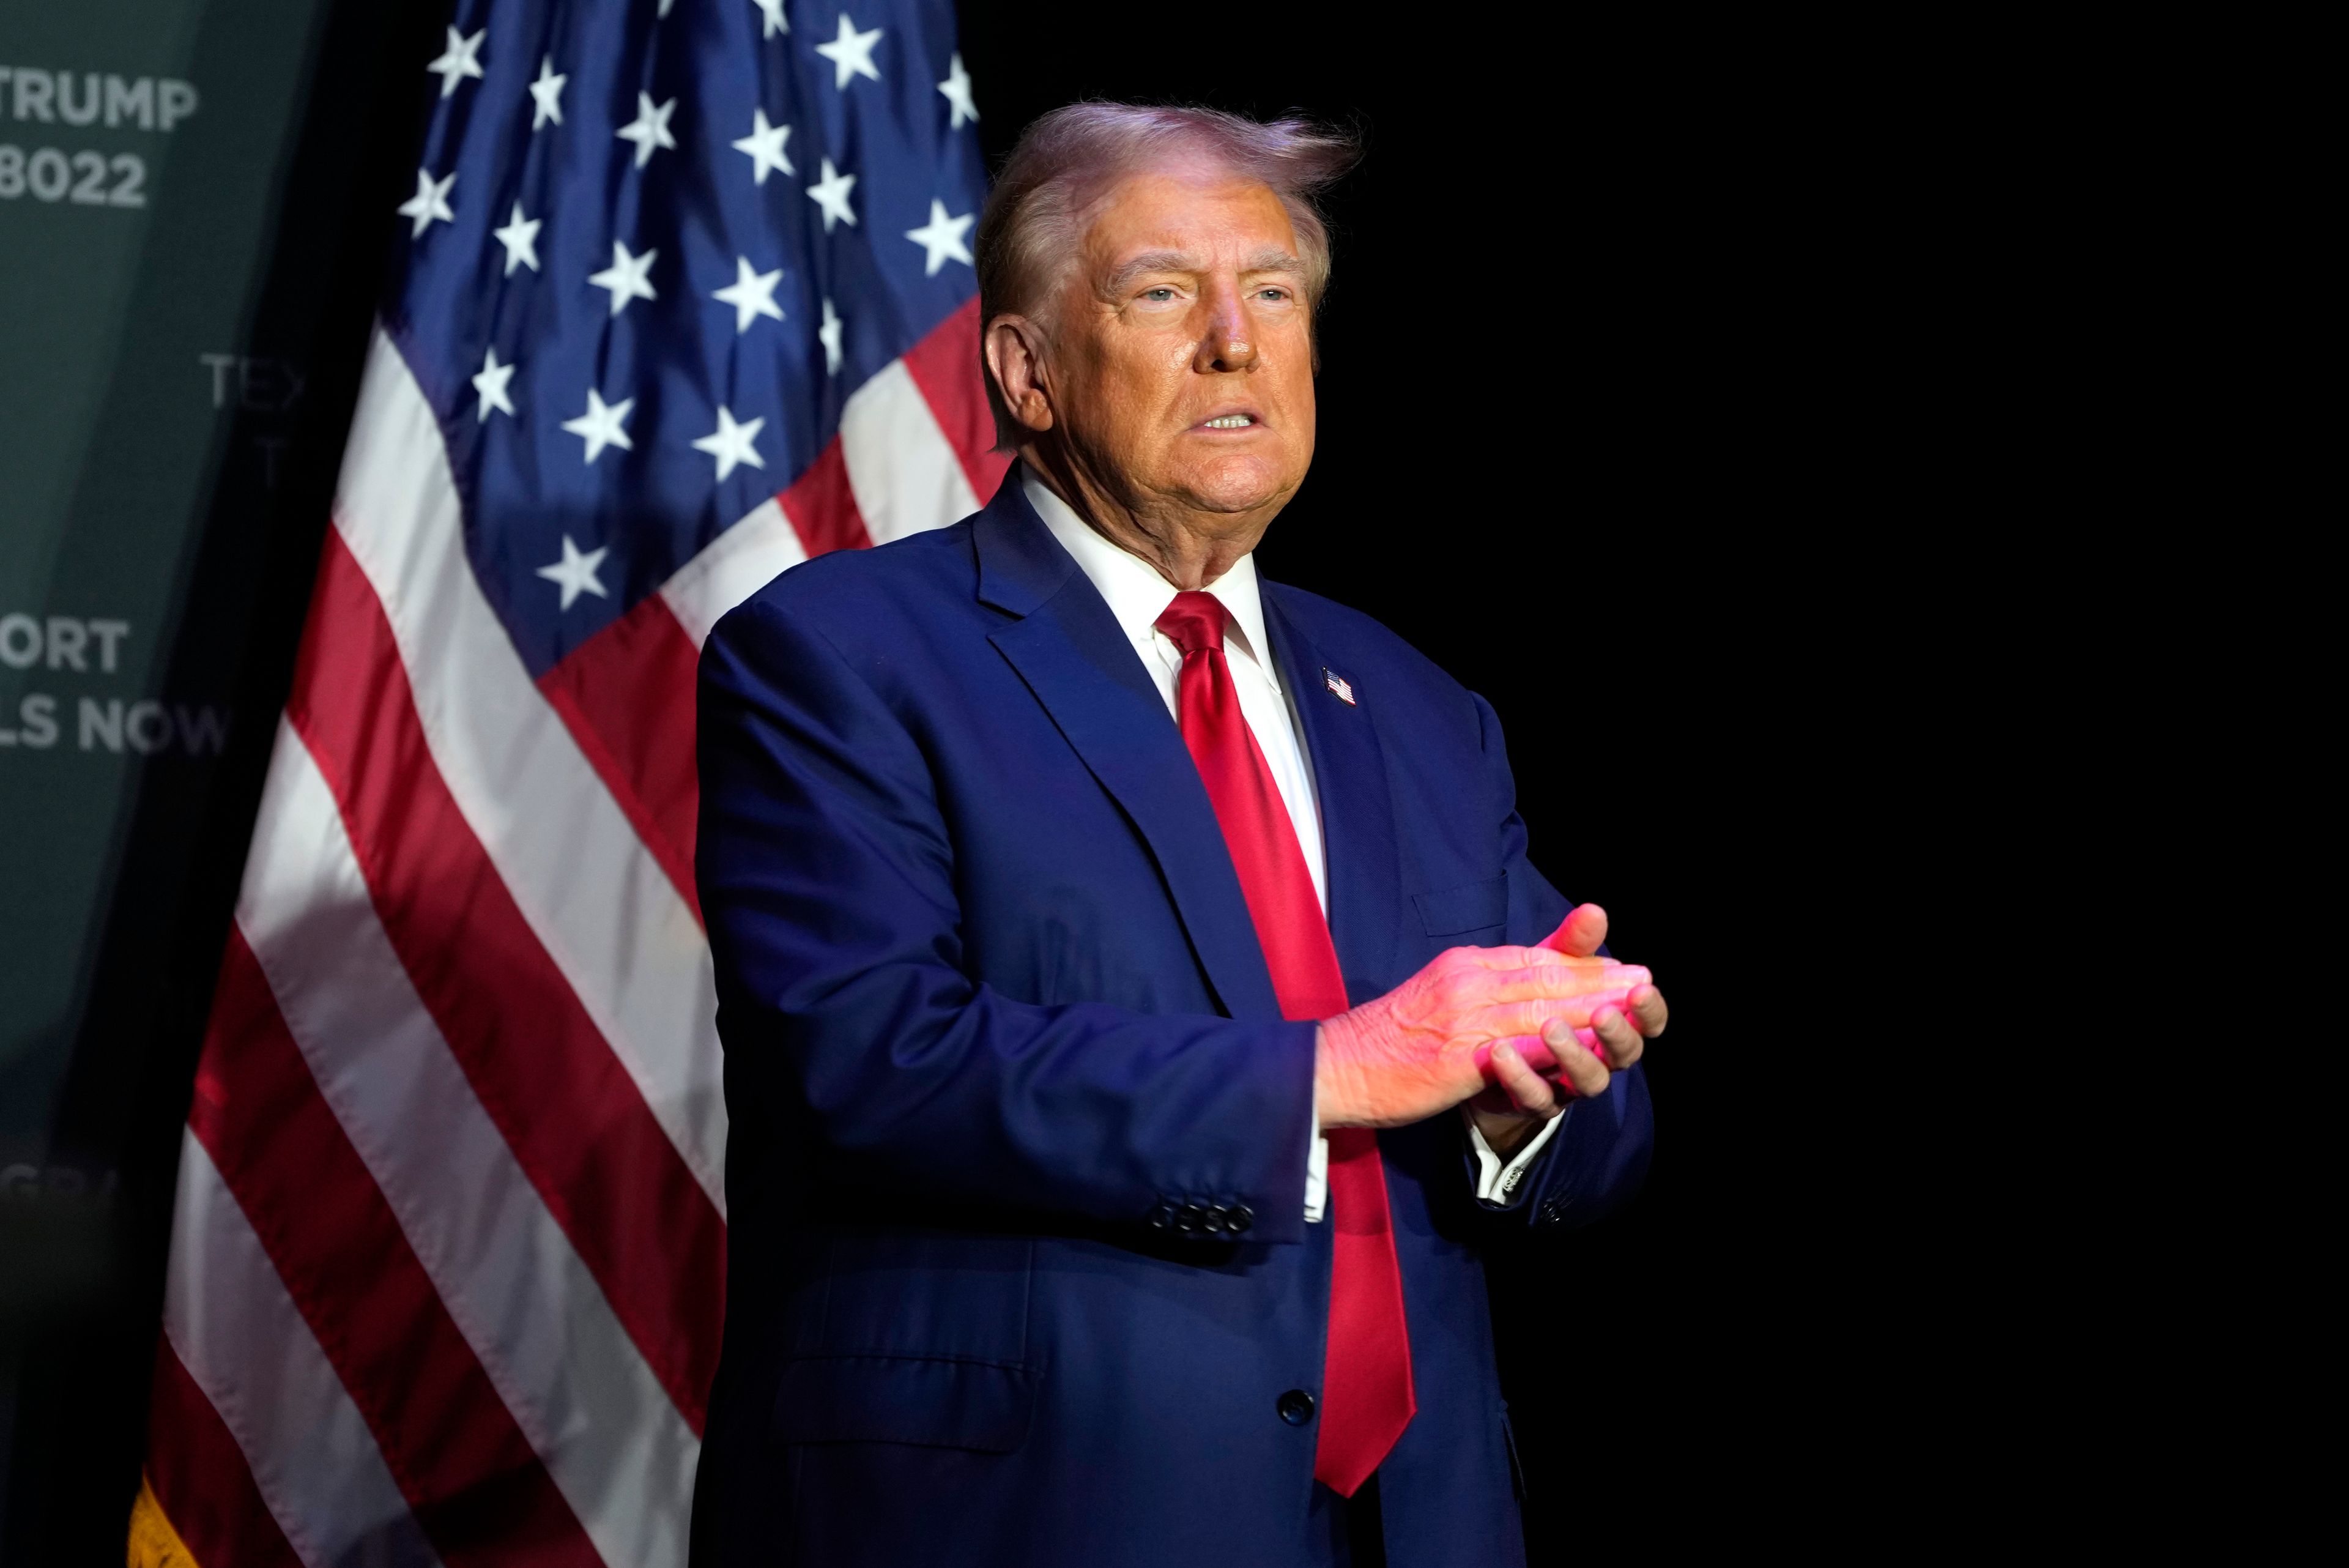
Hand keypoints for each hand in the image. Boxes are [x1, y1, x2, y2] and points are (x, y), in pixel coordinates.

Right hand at [1314, 902, 1651, 1129]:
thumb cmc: (1384, 1040)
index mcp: (1460, 966)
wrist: (1336, 1067)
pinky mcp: (1462, 1058)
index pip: (1531, 958)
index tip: (1618, 965)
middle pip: (1545, 977)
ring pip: (1542, 1008)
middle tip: (1642, 981)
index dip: (1579, 962)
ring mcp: (1465, 1019)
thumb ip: (1474, 985)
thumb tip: (1513, 983)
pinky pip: (1523, 1048)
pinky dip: (1563, 1045)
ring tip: (1631, 1009)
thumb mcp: (1432, 995)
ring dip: (1593, 1008)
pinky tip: (1593, 1047)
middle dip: (1599, 979)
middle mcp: (1466, 982)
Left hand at [1463, 905, 1667, 1158]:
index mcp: (1612, 1024)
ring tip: (1551, 1026)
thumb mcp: (1550, 971)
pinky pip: (1534, 1096)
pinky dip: (1521, 1075)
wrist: (1486, 1054)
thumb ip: (1573, 947)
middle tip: (1605, 1011)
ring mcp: (1568, 1084)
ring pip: (1586, 1079)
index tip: (1643, 985)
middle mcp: (1599, 1058)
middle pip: (1625, 1053)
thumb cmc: (1532, 1005)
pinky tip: (1501, 1051)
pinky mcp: (1533, 1102)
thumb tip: (1595, 910)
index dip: (1649, 1007)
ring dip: (1572, 1052)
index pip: (1646, 1021)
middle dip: (1617, 1031)